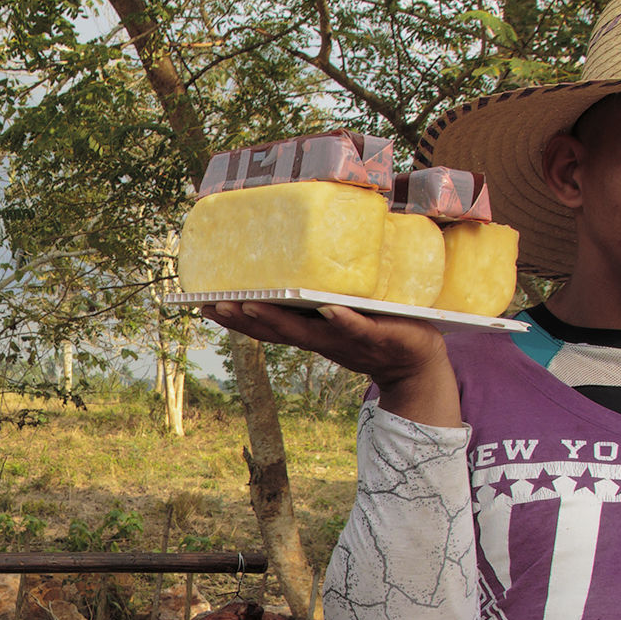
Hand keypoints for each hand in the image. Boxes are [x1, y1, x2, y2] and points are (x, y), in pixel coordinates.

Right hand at [200, 300, 461, 427]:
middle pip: (275, 330)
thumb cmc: (377, 329)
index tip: (202, 304)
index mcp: (310, 332)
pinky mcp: (378, 335)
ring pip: (307, 331)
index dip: (235, 318)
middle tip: (213, 304)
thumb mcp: (341, 313)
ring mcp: (346, 339)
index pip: (266, 325)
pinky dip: (344, 323)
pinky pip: (358, 328)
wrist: (418, 361)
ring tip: (251, 304)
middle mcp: (321, 338)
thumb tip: (297, 257)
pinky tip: (329, 312)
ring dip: (278, 319)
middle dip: (244, 318)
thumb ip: (321, 294)